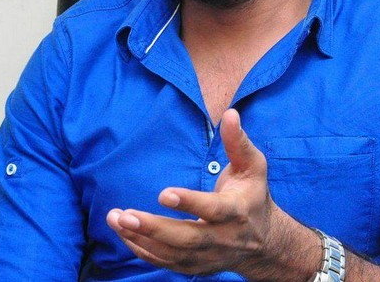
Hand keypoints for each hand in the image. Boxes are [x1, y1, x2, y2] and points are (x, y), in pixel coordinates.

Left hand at [106, 109, 319, 278]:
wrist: (264, 242)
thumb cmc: (253, 194)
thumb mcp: (253, 166)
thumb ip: (238, 141)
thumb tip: (230, 113)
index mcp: (237, 211)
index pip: (212, 210)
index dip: (189, 203)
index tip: (163, 194)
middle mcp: (222, 238)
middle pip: (186, 239)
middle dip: (154, 228)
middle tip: (126, 215)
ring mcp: (207, 257)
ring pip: (171, 253)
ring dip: (140, 238)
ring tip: (115, 219)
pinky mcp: (195, 267)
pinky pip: (164, 262)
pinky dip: (142, 249)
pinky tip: (123, 232)